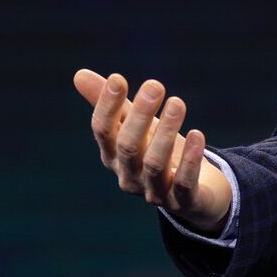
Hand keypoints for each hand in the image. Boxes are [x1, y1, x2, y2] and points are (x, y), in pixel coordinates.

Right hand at [73, 68, 232, 235]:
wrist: (196, 193)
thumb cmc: (159, 152)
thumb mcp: (137, 127)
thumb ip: (113, 105)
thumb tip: (78, 74)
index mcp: (113, 156)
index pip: (103, 131)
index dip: (107, 106)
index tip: (118, 79)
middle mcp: (128, 176)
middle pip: (128, 147)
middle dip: (140, 116)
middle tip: (155, 85)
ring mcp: (154, 192)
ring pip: (155, 164)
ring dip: (166, 132)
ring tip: (177, 102)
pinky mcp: (183, 201)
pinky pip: (184, 183)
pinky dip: (190, 159)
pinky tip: (197, 134)